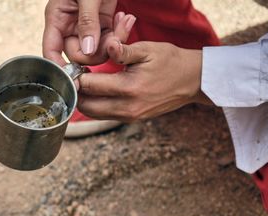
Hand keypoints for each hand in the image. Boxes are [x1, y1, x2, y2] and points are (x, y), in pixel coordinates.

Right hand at [42, 0, 135, 65]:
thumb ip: (87, 22)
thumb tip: (87, 50)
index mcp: (57, 18)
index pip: (51, 51)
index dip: (59, 67)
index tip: (75, 77)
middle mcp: (68, 26)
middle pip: (77, 55)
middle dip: (97, 52)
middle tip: (113, 38)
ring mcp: (85, 26)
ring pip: (95, 50)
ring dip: (112, 42)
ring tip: (124, 22)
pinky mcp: (101, 24)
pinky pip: (108, 40)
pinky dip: (119, 34)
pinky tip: (126, 18)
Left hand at [77, 41, 212, 121]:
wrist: (192, 81)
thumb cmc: (170, 61)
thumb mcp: (147, 50)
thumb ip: (124, 50)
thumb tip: (108, 45)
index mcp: (129, 88)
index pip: (90, 87)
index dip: (77, 77)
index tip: (74, 67)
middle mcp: (127, 107)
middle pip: (85, 106)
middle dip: (76, 91)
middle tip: (77, 76)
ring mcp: (129, 116)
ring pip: (92, 114)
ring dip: (84, 100)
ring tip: (87, 82)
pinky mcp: (131, 119)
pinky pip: (103, 115)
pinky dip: (96, 105)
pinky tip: (99, 90)